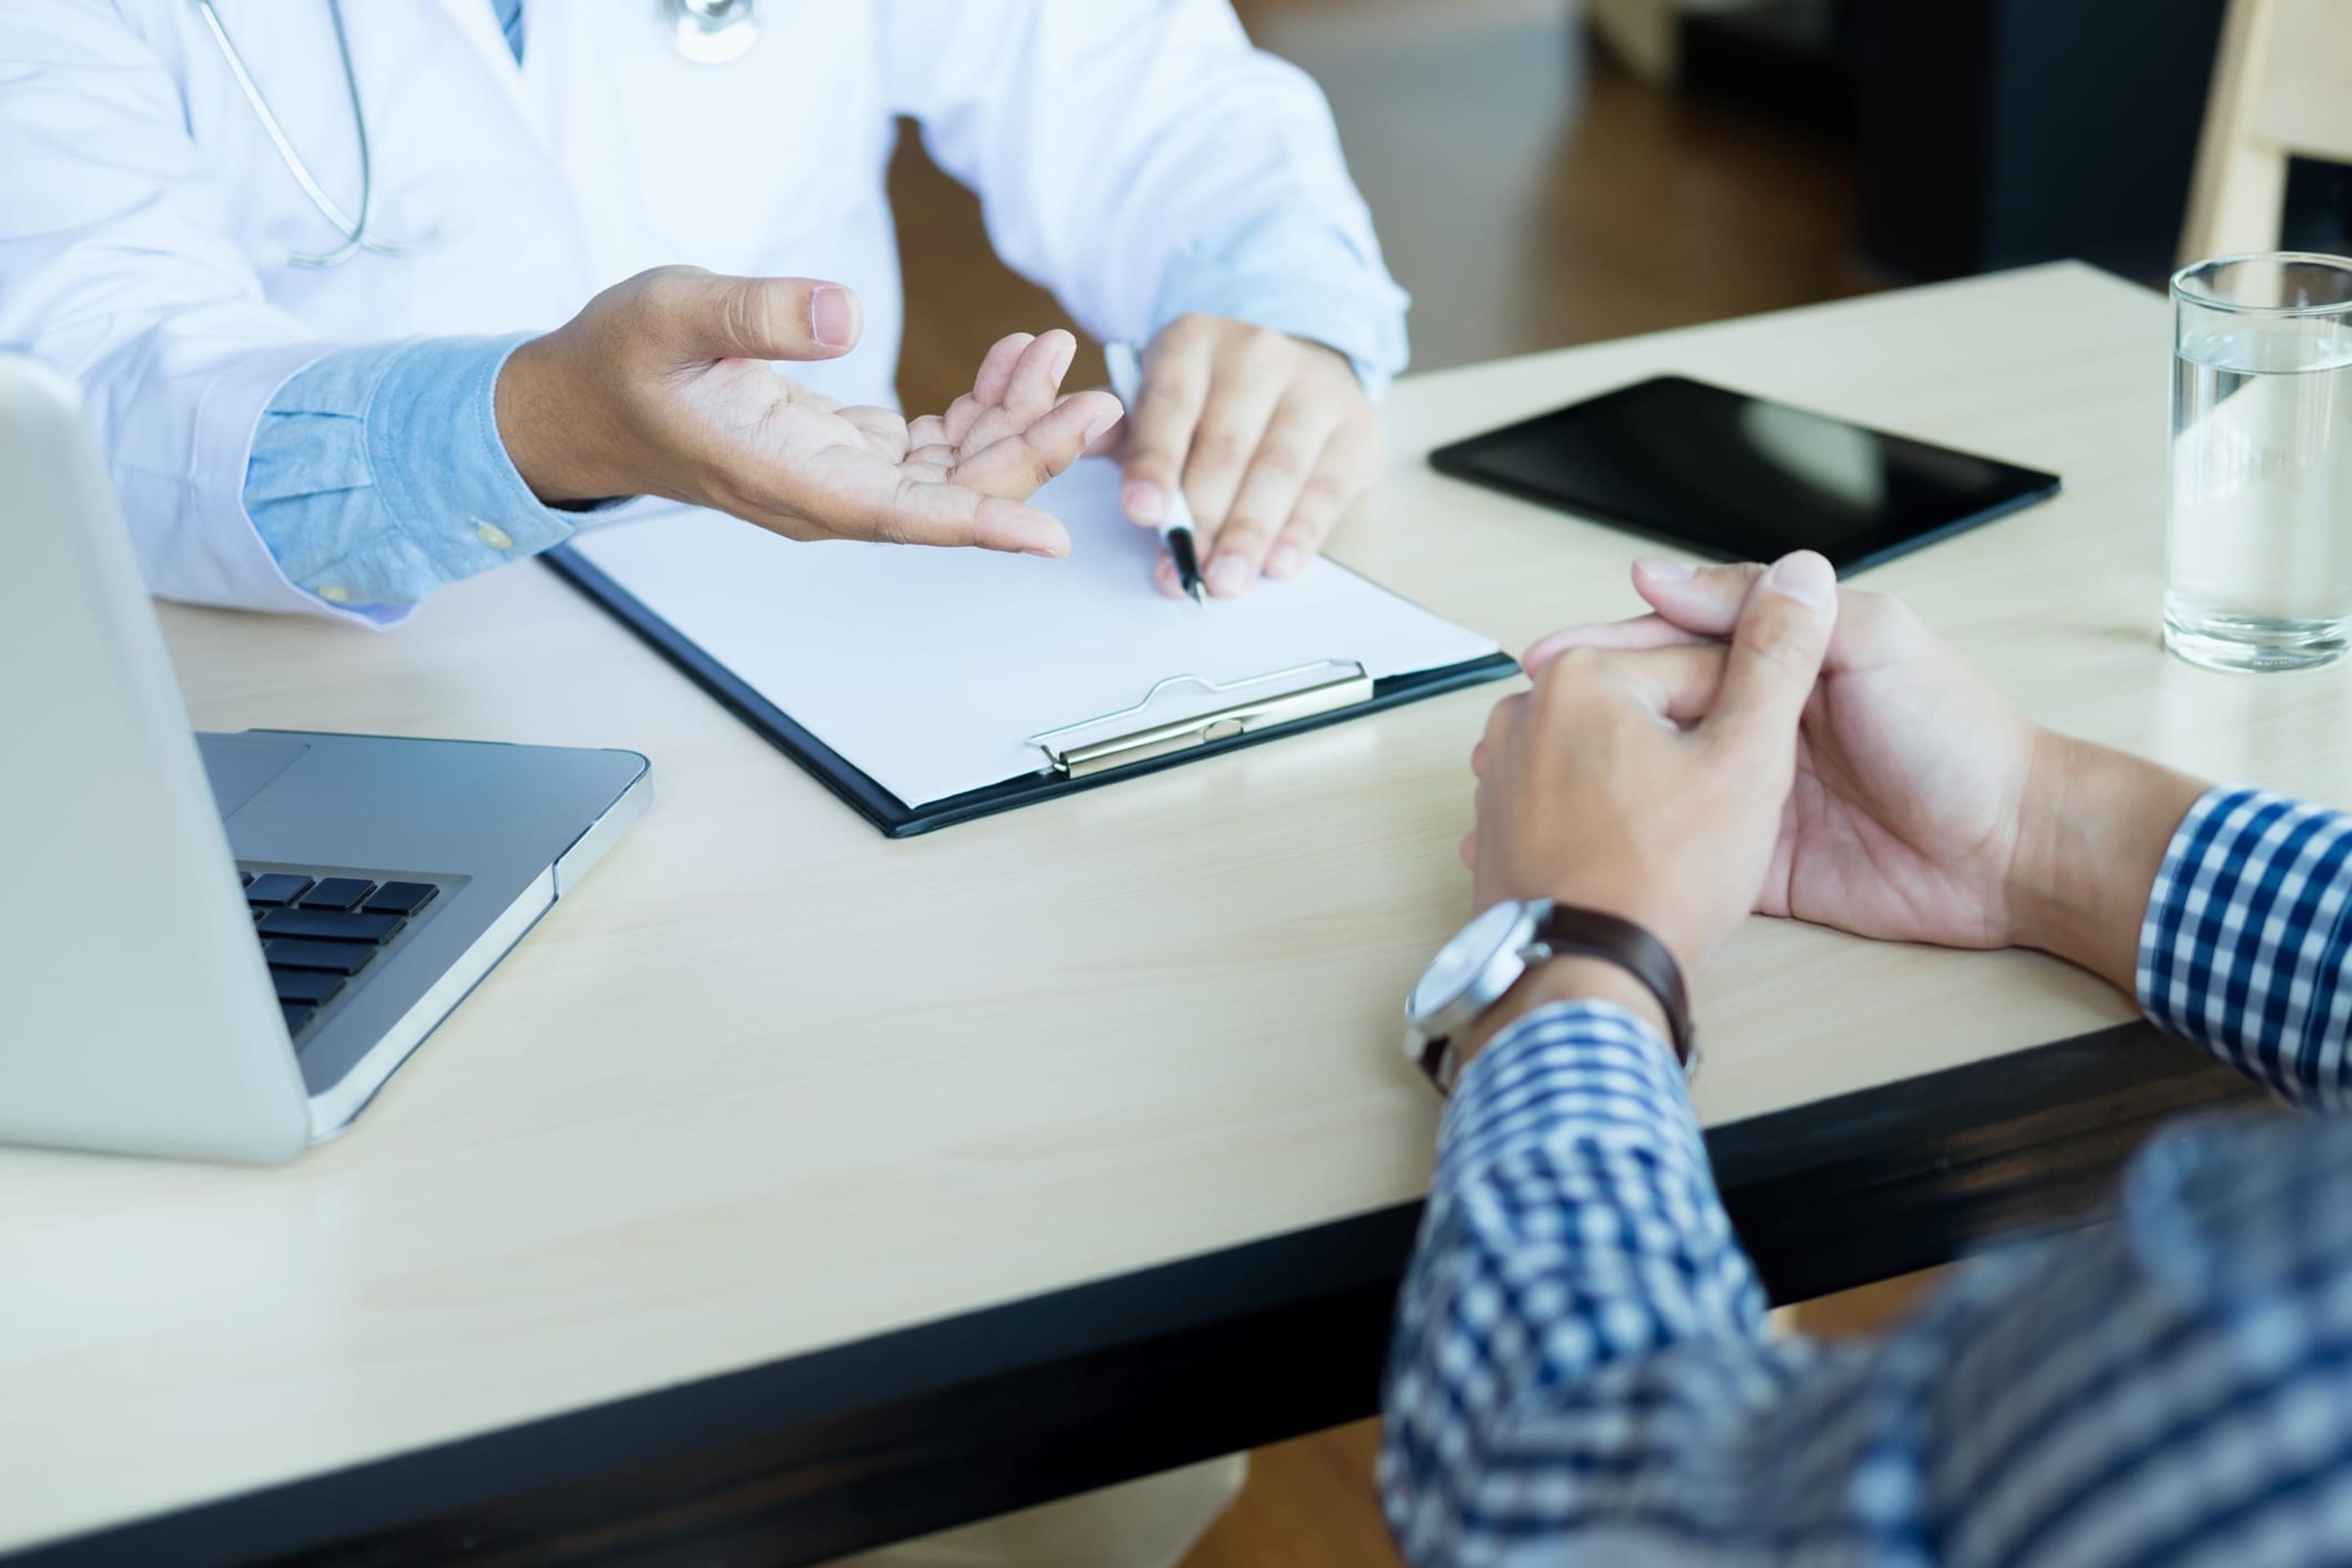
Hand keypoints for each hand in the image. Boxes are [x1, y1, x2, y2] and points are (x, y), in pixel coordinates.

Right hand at [496, 267, 1120, 556]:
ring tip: (1057, 351)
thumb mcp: (674, 313)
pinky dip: (979, 406)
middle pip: (951, 495)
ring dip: (1014, 420)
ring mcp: (841, 479)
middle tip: (1100, 401)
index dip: (981, 524)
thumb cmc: (620, 362)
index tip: (1050, 536)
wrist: (583, 401)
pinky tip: (1010, 361)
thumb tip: (845, 311)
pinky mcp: (848, 455)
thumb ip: (756, 313)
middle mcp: (826, 496)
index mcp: (788, 481)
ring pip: (953, 470)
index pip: (904, 516)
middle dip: (1031, 453)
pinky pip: (934, 446)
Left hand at [1114, 313, 1379, 597]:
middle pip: (1225, 447)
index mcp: (1193, 342)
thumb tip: (1080, 443)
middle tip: (1182, 571)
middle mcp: (1257, 355)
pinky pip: (1325, 490)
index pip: (1170, 406)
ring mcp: (1313, 389)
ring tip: (1225, 582)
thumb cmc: (1211, 398)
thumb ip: (1122, 428)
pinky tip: (1278, 566)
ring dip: (1249, 535)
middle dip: (1200, 518)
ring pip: (1277, 471)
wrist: (1298, 368)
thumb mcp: (1158, 396)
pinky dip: (1301, 534)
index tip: (1142, 514)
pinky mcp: (1355, 429)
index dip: (1155, 463)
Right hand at [1522, 559, 2206, 991]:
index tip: (1549, 658)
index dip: (1608, 648)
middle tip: (1514, 726)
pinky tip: (1579, 840)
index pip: (1675, 643)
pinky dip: (1633, 844)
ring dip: (1593, 777)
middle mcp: (1760, 724)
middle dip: (1582, 714)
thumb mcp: (1870, 638)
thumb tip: (1666, 574)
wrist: (2014, 850)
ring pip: (1657, 777)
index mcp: (1783, 662)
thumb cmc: (1959, 735)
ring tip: (1522, 782)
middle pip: (1652, 710)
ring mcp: (1754, 793)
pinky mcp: (1758, 862)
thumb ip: (1768, 609)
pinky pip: (1686, 847)